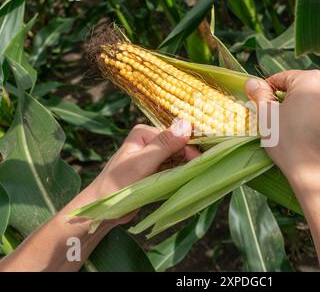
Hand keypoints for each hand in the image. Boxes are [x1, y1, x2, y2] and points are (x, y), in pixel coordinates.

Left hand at [0, 121, 199, 271]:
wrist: (102, 208)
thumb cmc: (117, 183)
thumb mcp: (143, 162)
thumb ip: (164, 144)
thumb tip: (186, 124)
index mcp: (144, 133)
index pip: (174, 136)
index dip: (189, 147)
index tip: (202, 160)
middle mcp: (149, 142)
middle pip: (177, 146)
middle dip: (189, 157)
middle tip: (202, 169)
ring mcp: (152, 157)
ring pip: (177, 159)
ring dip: (186, 167)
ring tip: (197, 176)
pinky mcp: (154, 171)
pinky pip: (172, 169)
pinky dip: (180, 174)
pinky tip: (188, 179)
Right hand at [245, 70, 319, 189]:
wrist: (318, 175)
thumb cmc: (288, 142)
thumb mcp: (266, 117)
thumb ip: (259, 95)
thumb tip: (252, 82)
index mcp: (310, 80)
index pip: (282, 78)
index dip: (268, 90)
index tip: (261, 104)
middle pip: (303, 90)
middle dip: (289, 101)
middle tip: (277, 120)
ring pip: (319, 104)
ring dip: (306, 112)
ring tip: (295, 132)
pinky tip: (312, 140)